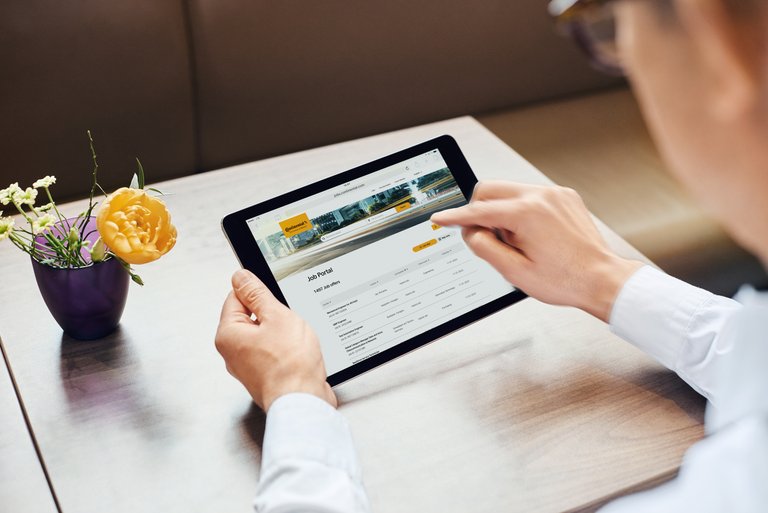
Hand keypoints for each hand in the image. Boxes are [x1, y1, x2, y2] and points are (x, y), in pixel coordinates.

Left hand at [215, 269, 336, 410]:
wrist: (304, 401)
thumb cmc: (290, 365)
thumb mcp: (276, 316)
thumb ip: (257, 294)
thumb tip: (241, 277)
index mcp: (228, 335)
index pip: (235, 297)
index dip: (257, 291)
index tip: (272, 292)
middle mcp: (233, 353)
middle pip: (251, 317)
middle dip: (273, 314)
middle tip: (288, 321)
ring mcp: (249, 367)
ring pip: (266, 335)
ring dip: (283, 333)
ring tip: (296, 340)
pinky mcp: (265, 376)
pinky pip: (274, 352)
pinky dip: (287, 349)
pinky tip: (299, 353)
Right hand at [431, 181, 642, 321]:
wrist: (601, 279)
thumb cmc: (564, 279)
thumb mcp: (514, 272)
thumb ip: (484, 247)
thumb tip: (470, 231)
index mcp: (527, 213)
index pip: (479, 211)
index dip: (455, 217)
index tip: (440, 218)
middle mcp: (541, 196)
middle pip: (491, 189)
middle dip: (479, 210)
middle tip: (487, 237)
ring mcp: (554, 194)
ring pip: (509, 190)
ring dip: (501, 211)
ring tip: (516, 240)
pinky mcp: (564, 197)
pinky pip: (530, 195)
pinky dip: (521, 210)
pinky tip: (531, 234)